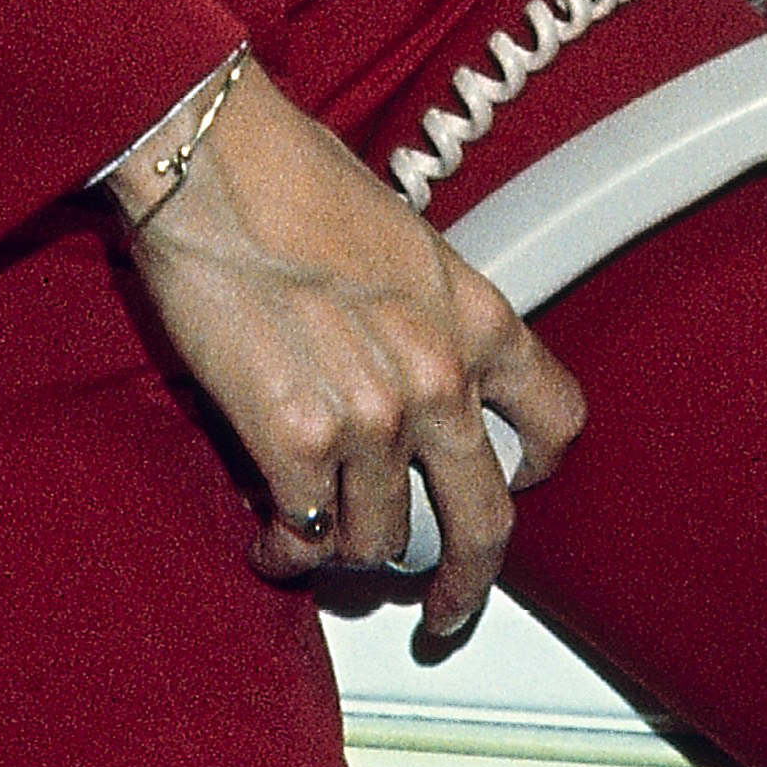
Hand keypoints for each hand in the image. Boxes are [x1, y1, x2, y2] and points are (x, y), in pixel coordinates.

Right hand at [110, 56, 583, 639]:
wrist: (211, 161)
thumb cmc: (290, 175)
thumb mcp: (400, 240)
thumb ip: (426, 318)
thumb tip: (413, 374)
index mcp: (474, 315)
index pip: (555, 419)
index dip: (537, 467)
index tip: (517, 484)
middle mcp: (439, 377)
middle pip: (485, 524)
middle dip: (465, 579)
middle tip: (444, 605)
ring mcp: (372, 419)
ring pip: (381, 541)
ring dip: (347, 549)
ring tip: (315, 534)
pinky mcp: (297, 444)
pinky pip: (308, 538)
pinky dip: (287, 551)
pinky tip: (271, 536)